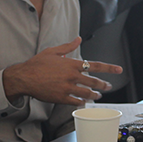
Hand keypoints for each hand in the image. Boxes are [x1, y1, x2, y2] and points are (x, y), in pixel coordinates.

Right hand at [2, 37, 123, 105]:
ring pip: (87, 94)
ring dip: (95, 95)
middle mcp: (71, 76)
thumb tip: (78, 39)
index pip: (95, 65)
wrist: (24, 77)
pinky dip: (82, 102)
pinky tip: (84, 102)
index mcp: (71, 64)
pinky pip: (76, 102)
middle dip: (103, 85)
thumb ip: (68, 47)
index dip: (109, 68)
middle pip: (94, 82)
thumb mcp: (53, 51)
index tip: (118, 70)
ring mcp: (67, 88)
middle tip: (108, 86)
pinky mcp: (61, 98)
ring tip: (98, 95)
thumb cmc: (37, 64)